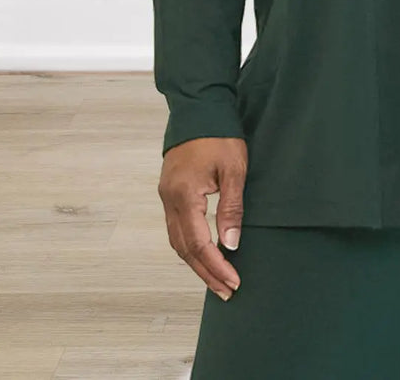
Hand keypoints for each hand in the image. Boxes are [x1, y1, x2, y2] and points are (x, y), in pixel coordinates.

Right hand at [158, 136, 246, 299]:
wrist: (198, 108)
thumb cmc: (218, 135)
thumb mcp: (233, 169)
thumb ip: (231, 207)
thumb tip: (230, 244)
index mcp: (184, 196)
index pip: (198, 244)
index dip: (215, 266)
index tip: (233, 282)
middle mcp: (169, 200)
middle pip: (184, 249)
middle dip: (205, 273)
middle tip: (227, 291)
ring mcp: (166, 197)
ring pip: (177, 241)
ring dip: (196, 263)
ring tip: (218, 279)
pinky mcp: (169, 192)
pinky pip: (176, 228)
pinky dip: (190, 246)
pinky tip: (203, 253)